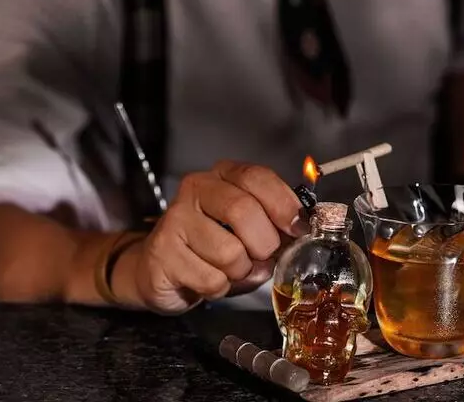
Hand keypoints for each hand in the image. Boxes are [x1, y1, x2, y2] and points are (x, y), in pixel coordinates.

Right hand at [133, 161, 305, 313]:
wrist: (162, 267)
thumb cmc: (214, 243)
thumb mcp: (248, 225)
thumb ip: (274, 222)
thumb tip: (300, 230)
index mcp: (223, 175)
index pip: (257, 177)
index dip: (284, 204)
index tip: (298, 228)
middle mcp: (197, 189)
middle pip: (243, 210)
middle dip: (264, 243)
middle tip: (263, 255)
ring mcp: (175, 219)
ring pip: (229, 251)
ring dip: (241, 271)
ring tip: (232, 269)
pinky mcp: (163, 253)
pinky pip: (211, 279)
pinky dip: (221, 287)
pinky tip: (211, 280)